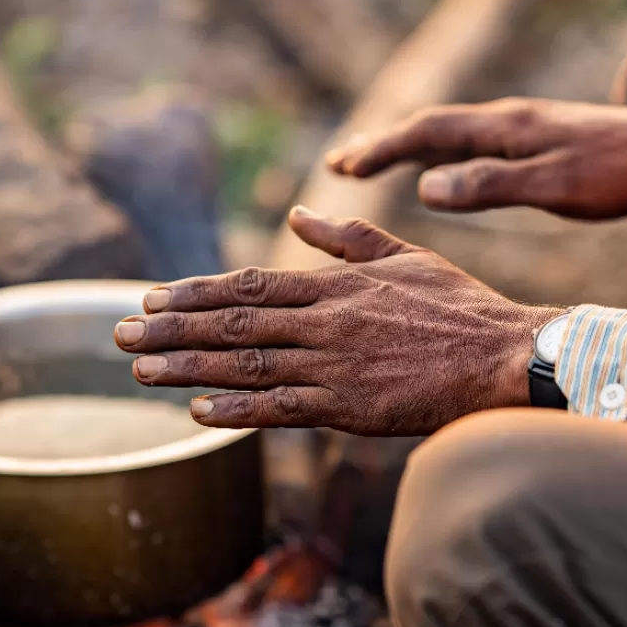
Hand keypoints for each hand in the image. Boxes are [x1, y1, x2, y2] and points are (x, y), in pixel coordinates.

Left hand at [113, 207, 561, 433]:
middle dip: (172, 328)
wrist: (506, 356)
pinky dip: (238, 410)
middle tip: (120, 331)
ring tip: (140, 368)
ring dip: (188, 367)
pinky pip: (282, 409)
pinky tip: (198, 414)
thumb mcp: (404, 256)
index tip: (152, 296)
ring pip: (246, 363)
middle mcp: (325, 320)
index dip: (196, 292)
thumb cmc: (460, 308)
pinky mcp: (350, 406)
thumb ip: (346, 238)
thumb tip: (300, 212)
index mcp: (335, 284)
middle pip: (233, 323)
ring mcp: (335, 364)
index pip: (249, 285)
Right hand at [325, 98, 626, 219]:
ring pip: (451, 132)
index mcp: (507, 126)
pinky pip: (472, 142)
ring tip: (372, 163)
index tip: (344, 168)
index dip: (382, 149)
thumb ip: (490, 185)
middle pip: (432, 126)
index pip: (429, 131)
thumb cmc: (622, 175)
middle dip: (382, 144)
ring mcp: (524, 127)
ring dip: (407, 146)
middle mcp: (510, 118)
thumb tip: (424, 186)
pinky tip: (440, 167)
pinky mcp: (539, 140)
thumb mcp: (554, 187)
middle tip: (338, 163)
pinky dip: (440, 151)